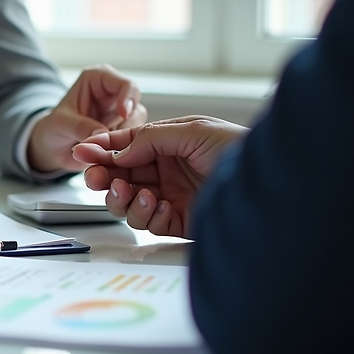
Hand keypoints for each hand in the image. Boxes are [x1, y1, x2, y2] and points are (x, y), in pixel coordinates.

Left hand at [27, 64, 147, 172]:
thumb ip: (80, 126)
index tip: (123, 115)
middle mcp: (113, 94)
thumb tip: (103, 133)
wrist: (52, 149)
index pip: (125, 84)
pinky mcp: (123, 132)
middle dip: (124, 126)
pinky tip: (106, 155)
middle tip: (108, 141)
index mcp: (98, 79)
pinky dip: (123, 150)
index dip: (127, 99)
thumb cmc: (52, 129)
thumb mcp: (61, 124)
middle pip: (135, 107)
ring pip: (137, 126)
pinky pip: (133, 141)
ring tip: (101, 149)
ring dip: (122, 140)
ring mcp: (120, 114)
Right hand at [71, 116, 246, 238]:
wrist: (272, 186)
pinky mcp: (178, 223)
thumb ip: (151, 138)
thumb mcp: (192, 130)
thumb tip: (118, 152)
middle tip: (94, 178)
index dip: (103, 148)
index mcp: (169, 144)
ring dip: (122, 198)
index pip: (127, 146)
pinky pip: (148, 222)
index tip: (82, 150)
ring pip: (128, 202)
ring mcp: (171, 197)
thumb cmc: (239, 150)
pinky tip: (160, 206)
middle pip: (120, 176)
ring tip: (134, 193)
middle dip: (104, 177)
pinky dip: (147, 215)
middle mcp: (167, 171)